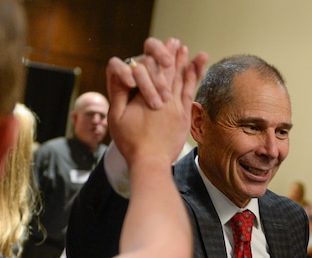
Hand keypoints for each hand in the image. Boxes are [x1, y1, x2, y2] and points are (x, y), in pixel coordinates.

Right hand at [106, 39, 206, 167]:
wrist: (149, 162)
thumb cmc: (130, 142)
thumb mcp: (115, 118)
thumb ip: (118, 94)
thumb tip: (122, 76)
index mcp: (143, 96)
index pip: (150, 70)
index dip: (156, 57)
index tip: (160, 47)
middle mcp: (162, 98)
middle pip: (168, 71)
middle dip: (171, 55)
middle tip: (175, 42)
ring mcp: (176, 107)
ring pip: (180, 79)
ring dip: (183, 63)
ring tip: (185, 49)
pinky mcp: (184, 117)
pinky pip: (190, 92)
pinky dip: (193, 78)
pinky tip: (196, 68)